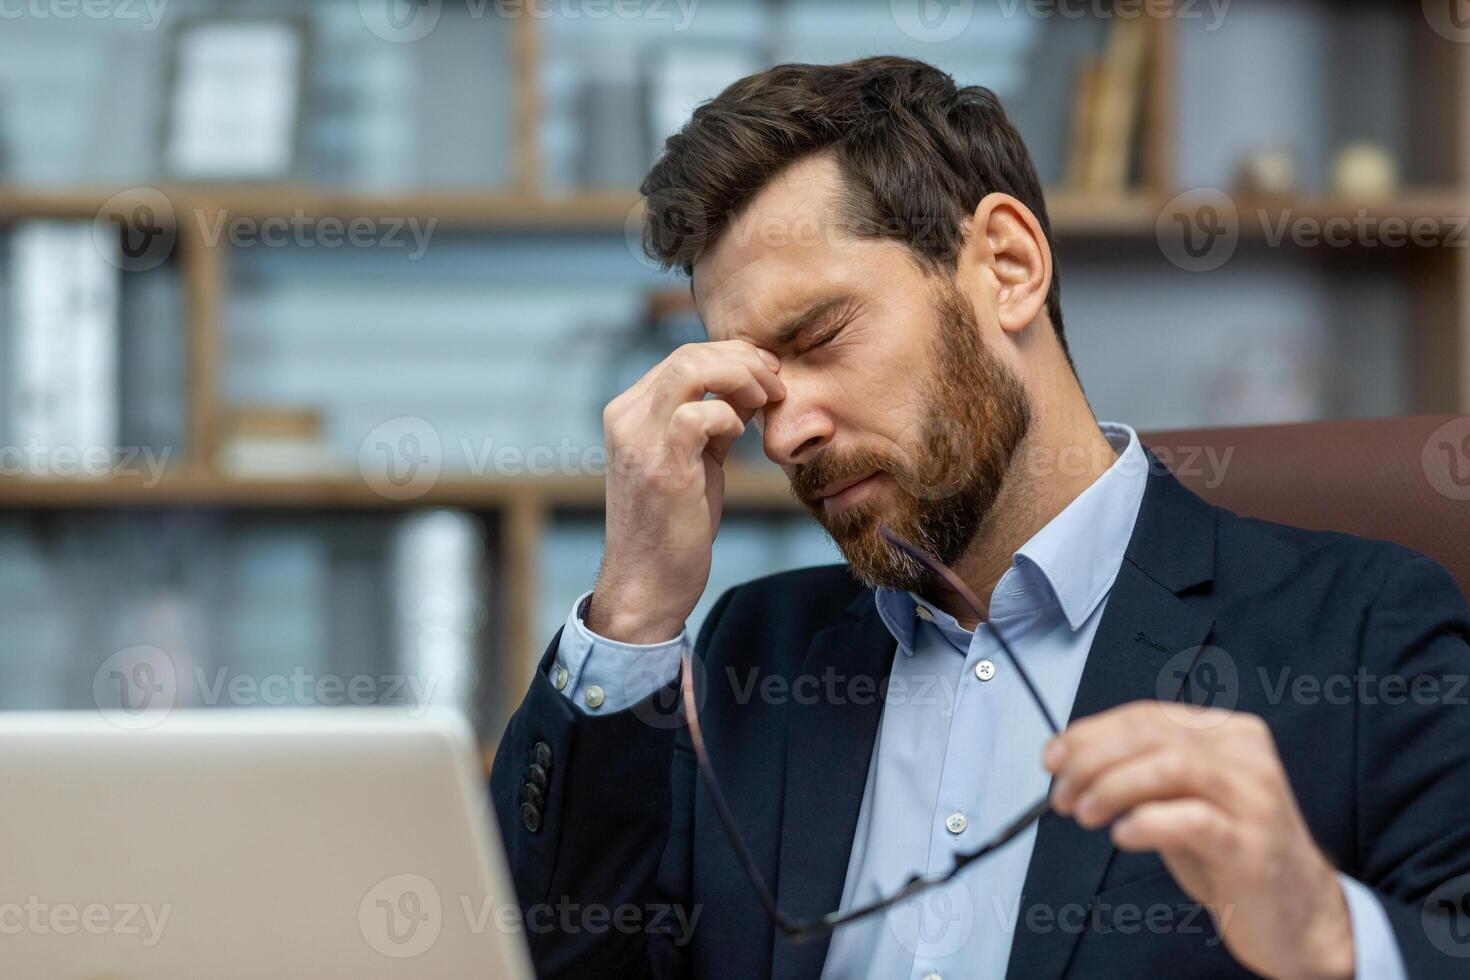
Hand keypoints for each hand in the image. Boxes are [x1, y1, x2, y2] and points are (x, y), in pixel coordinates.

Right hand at [587, 340, 783, 643]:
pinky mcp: (661, 466)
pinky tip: (740, 436)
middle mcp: (626, 418)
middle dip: (743, 361)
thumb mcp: (693, 462)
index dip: (733, 356)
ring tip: (766, 400)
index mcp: (629, 412)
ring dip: (740, 378)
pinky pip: (698, 415)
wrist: (646, 585)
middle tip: (777, 383)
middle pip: (689, 354)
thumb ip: (713, 422)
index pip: (683, 357)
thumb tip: (749, 387)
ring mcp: (639, 440)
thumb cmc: (672, 527)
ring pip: (690, 369)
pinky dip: (729, 416)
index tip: (768, 373)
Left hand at [1044, 702, 1353, 979]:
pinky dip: (1147, 822)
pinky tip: (1123, 835)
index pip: (1146, 715)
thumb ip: (1137, 770)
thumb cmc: (1229, 850)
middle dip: (1091, 760)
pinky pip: (1194, 819)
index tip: (1052, 758)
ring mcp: (1255, 799)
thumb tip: (1068, 757)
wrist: (1296, 913)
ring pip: (1171, 766)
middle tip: (1064, 794)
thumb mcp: (1180, 797)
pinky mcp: (1254, 847)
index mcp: (1228, 732)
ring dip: (1113, 787)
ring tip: (1086, 814)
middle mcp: (1247, 755)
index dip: (1089, 733)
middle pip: (1152, 735)